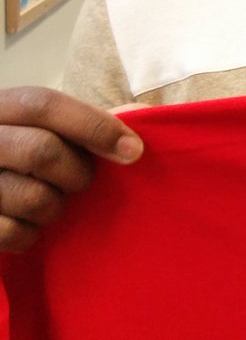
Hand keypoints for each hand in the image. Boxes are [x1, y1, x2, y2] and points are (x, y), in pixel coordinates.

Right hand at [0, 87, 142, 251]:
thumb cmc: (22, 157)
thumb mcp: (43, 129)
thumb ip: (81, 123)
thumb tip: (137, 116)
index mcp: (0, 108)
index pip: (44, 105)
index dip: (94, 125)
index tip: (133, 150)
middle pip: (41, 151)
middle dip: (77, 173)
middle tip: (82, 183)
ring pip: (32, 197)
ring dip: (54, 207)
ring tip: (50, 202)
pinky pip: (11, 232)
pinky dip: (29, 234)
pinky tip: (28, 225)